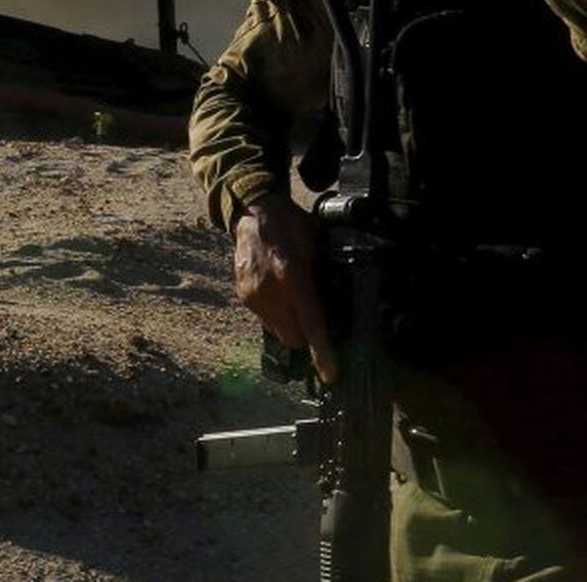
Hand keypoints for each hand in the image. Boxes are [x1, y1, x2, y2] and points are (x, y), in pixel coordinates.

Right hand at [233, 194, 337, 383]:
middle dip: (306, 338)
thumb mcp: (316, 244)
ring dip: (290, 326)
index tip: (330, 374)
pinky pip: (265, 319)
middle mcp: (270, 291)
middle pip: (293, 338)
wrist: (253, 211)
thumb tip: (343, 301)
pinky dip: (276, 315)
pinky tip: (280, 295)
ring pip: (278, 332)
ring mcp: (252, 295)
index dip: (322, 353)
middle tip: (316, 321)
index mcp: (292, 277)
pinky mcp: (243, 295)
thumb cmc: (291, 224)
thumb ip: (325, 275)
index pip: (311, 324)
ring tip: (295, 302)